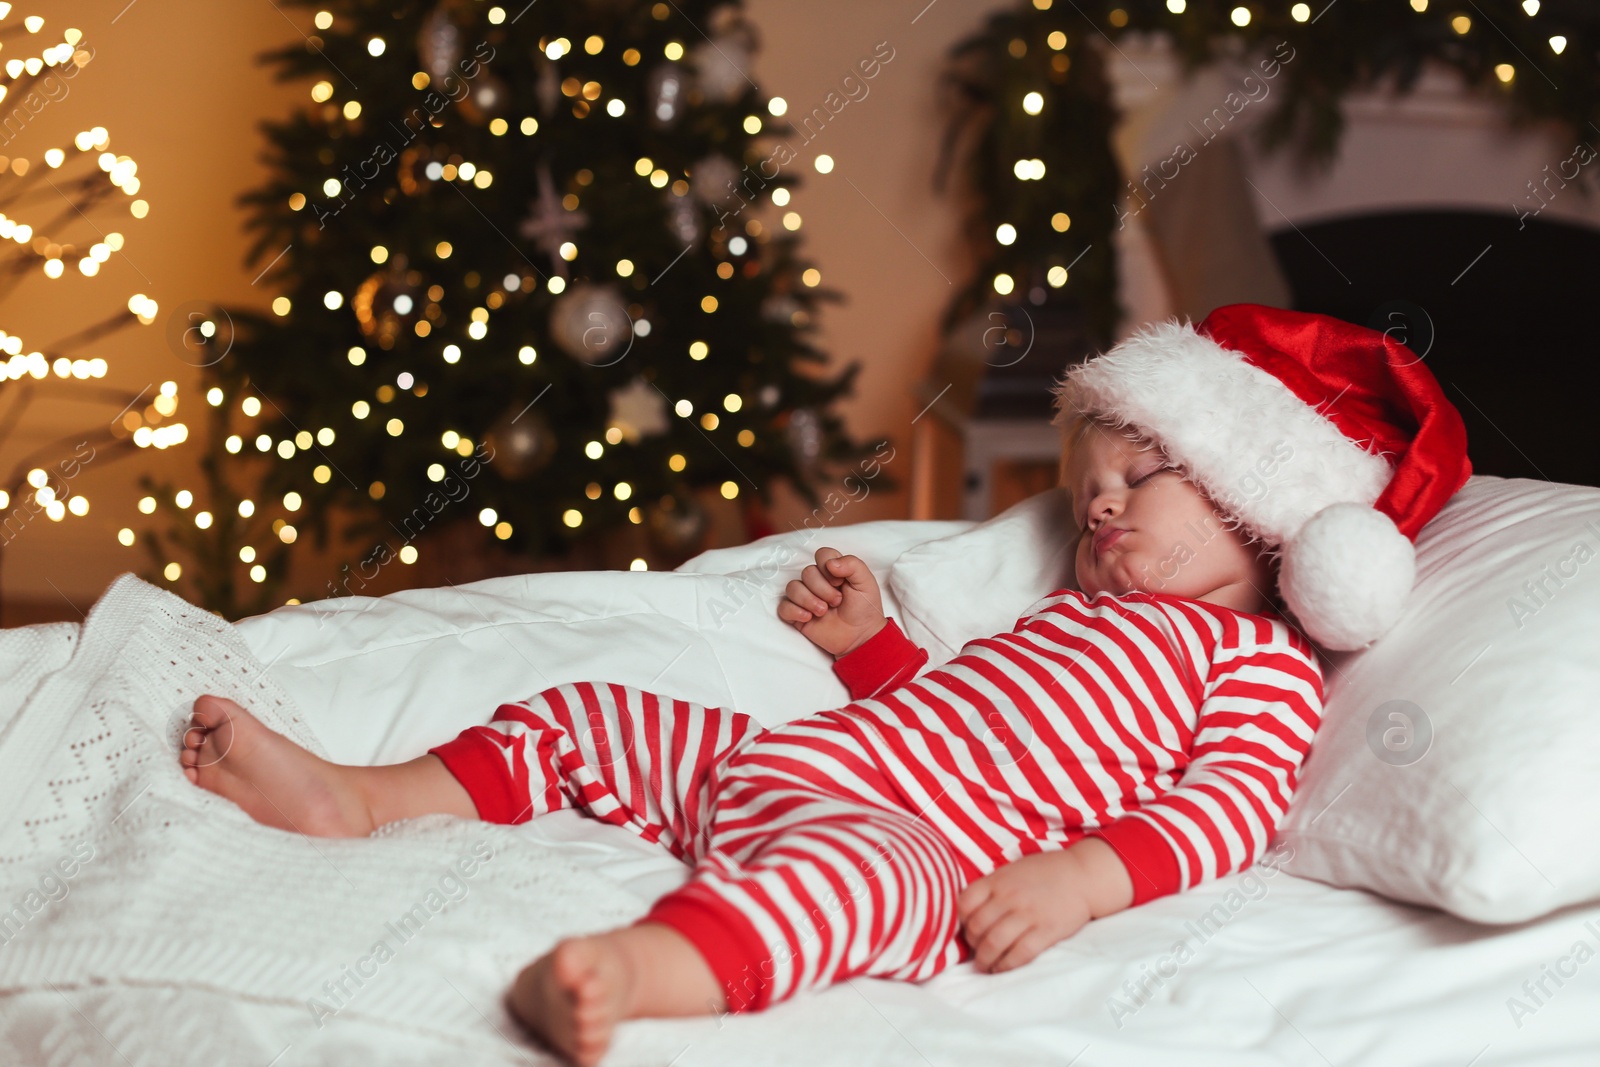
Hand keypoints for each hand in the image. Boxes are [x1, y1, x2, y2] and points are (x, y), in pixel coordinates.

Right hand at [777, 546, 885, 657]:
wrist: (860, 637)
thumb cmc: (864, 609)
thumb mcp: (866, 583)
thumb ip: (852, 565)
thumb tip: (830, 563)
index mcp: (833, 571)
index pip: (821, 555)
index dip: (828, 567)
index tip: (840, 582)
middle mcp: (817, 582)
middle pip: (807, 572)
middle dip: (822, 589)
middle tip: (837, 602)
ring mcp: (806, 598)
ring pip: (792, 588)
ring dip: (808, 600)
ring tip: (823, 612)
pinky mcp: (797, 615)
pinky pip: (783, 607)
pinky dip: (794, 611)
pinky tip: (809, 618)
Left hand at [957, 838, 1133, 973]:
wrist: (1082, 876)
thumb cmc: (1046, 872)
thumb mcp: (1013, 870)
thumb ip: (993, 887)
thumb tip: (971, 910)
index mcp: (998, 880)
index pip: (966, 903)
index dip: (961, 920)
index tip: (967, 929)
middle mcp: (1009, 897)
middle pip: (977, 927)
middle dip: (972, 944)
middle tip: (976, 950)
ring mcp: (1028, 915)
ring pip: (994, 944)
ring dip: (984, 960)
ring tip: (985, 965)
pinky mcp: (1046, 931)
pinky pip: (1019, 954)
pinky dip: (1006, 965)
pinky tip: (1002, 968)